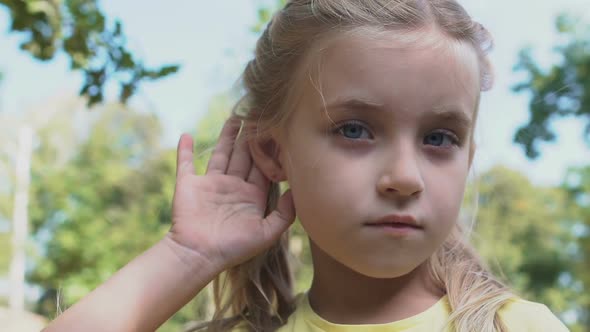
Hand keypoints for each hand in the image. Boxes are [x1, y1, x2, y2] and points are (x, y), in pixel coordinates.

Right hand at [167, 116, 295, 270]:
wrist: (198, 255)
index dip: (270, 150)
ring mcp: (210, 184)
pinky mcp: (188, 185)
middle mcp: (232, 186)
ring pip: (221, 154)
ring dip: (227, 137)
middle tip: (259, 115)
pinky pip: (186, 163)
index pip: (263, 167)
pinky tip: (187, 135)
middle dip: (251, 137)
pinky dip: (185, 150)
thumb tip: (295, 190)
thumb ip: (284, 214)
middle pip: (244, 156)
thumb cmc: (233, 248)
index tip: (278, 131)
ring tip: (234, 118)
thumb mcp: (266, 234)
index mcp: (251, 196)